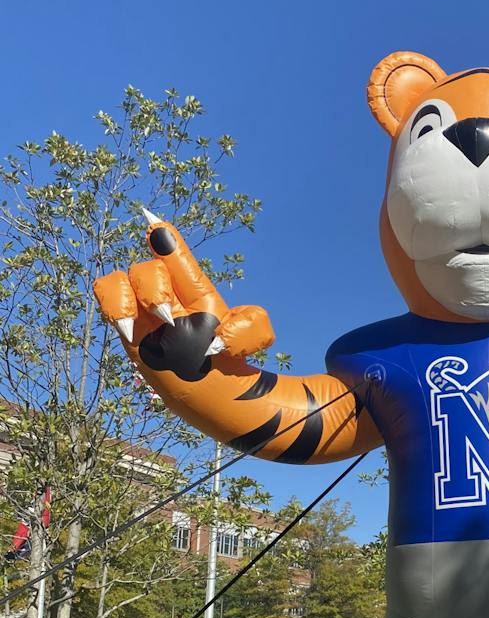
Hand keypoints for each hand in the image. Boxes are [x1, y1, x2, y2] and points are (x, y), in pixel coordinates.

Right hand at [93, 211, 274, 382]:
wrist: (215, 395)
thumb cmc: (230, 362)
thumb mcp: (250, 341)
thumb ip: (252, 327)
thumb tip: (224, 333)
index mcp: (196, 290)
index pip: (176, 256)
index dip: (165, 238)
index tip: (153, 222)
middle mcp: (170, 295)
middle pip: (148, 268)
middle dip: (154, 286)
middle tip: (169, 320)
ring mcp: (146, 312)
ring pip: (120, 279)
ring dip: (126, 298)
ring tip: (138, 327)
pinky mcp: (131, 331)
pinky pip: (107, 300)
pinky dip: (112, 306)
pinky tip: (128, 331)